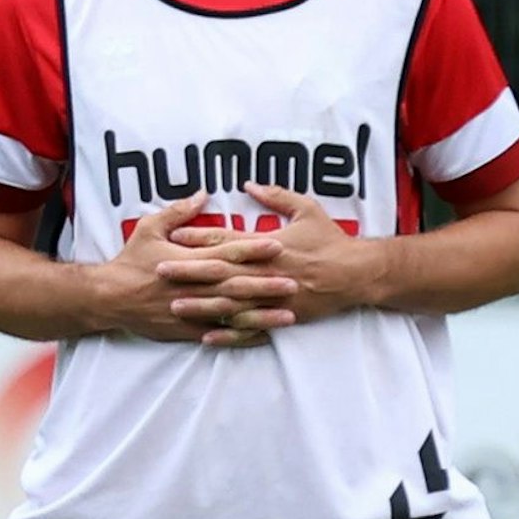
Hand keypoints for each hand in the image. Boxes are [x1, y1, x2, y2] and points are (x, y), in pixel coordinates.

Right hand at [100, 191, 296, 347]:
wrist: (109, 296)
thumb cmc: (130, 260)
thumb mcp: (148, 227)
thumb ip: (177, 212)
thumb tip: (203, 195)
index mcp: (186, 259)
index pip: (225, 252)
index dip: (252, 248)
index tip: (277, 244)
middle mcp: (193, 285)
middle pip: (235, 284)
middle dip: (265, 284)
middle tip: (294, 282)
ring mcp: (191, 310)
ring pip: (233, 314)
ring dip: (261, 314)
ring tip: (288, 314)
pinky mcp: (188, 329)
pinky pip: (220, 334)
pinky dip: (242, 336)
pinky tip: (264, 335)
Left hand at [161, 182, 380, 343]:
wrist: (359, 274)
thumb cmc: (331, 239)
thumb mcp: (307, 208)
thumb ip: (276, 195)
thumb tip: (249, 183)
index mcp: (270, 245)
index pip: (228, 240)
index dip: (199, 237)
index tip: (173, 236)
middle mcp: (268, 271)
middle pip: (222, 272)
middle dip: (189, 272)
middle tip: (160, 271)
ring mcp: (274, 297)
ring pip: (232, 303)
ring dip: (202, 304)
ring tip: (175, 305)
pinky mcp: (282, 316)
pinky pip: (252, 327)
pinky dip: (230, 333)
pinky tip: (207, 335)